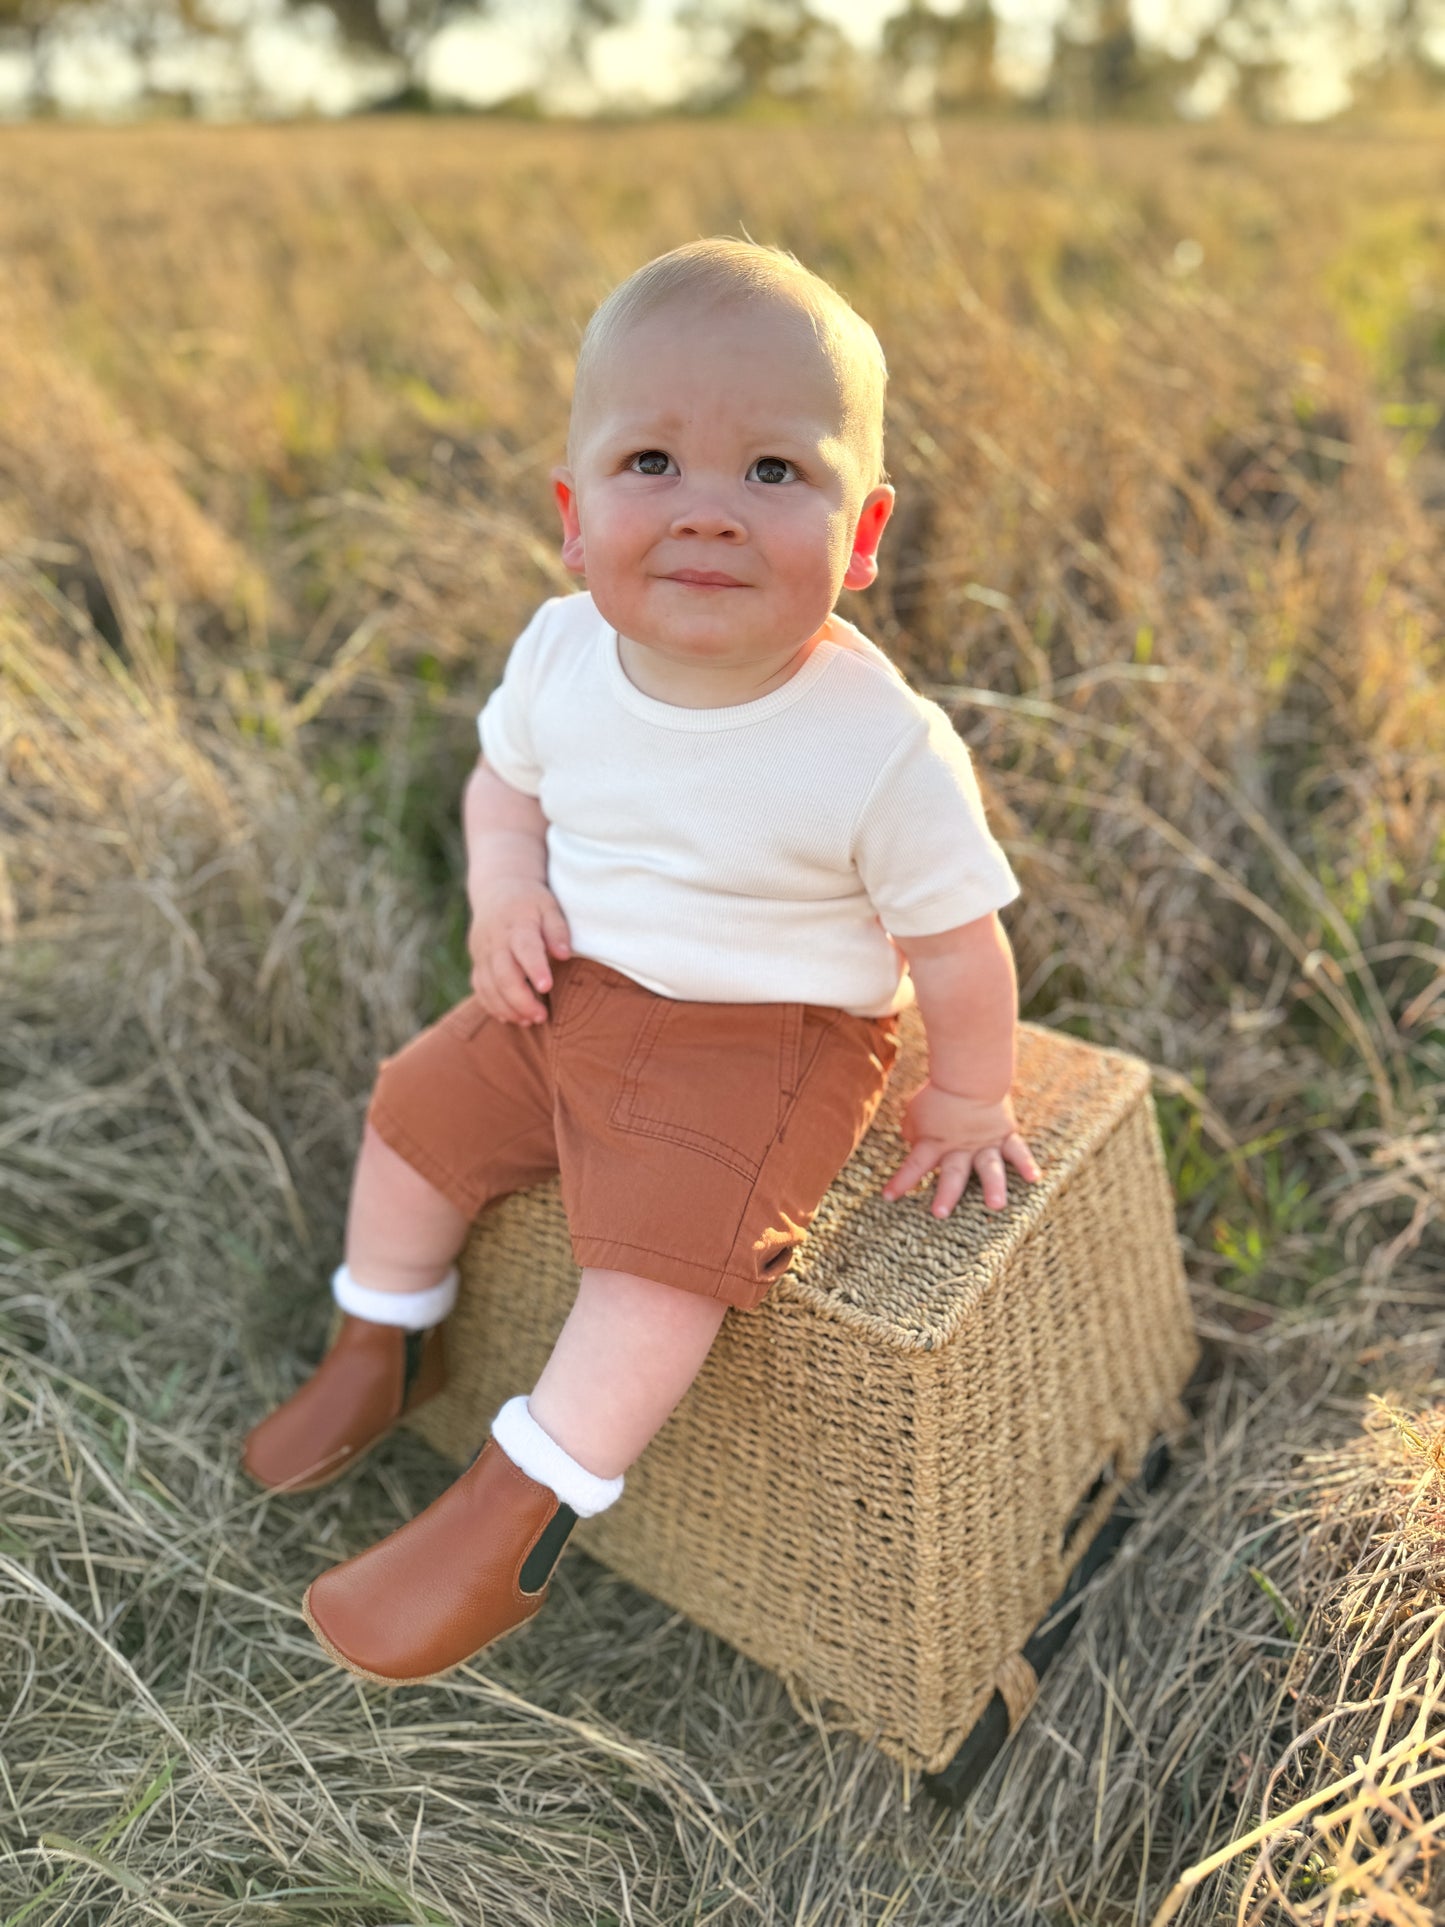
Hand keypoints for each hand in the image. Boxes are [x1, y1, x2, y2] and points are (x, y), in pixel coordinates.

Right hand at [467, 876, 570, 1024]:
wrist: (497, 889)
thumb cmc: (530, 901)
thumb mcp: (549, 906)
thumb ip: (557, 930)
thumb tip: (564, 954)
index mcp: (517, 924)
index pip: (524, 948)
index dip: (534, 968)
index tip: (546, 987)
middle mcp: (496, 940)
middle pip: (503, 975)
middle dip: (521, 1000)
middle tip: (542, 1016)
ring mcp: (482, 953)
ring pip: (488, 986)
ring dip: (507, 1008)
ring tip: (529, 1021)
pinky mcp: (476, 962)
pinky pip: (479, 988)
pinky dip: (492, 1005)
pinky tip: (510, 1017)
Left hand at [880, 1080, 1039, 1216]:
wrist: (969, 1073)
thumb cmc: (938, 1093)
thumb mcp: (915, 1113)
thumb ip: (913, 1132)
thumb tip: (912, 1143)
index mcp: (935, 1142)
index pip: (915, 1165)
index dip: (901, 1182)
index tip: (888, 1197)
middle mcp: (960, 1147)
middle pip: (953, 1173)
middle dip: (946, 1194)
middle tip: (940, 1214)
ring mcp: (984, 1143)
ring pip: (989, 1167)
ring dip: (992, 1186)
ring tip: (996, 1205)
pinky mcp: (1004, 1135)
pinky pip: (1017, 1151)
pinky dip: (1026, 1164)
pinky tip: (1034, 1179)